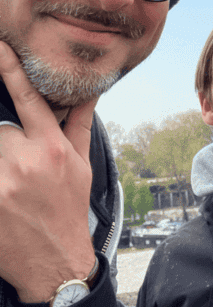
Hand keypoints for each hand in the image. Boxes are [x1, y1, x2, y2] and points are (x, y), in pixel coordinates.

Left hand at [0, 42, 96, 301]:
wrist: (53, 258)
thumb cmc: (68, 206)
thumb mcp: (80, 162)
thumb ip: (78, 122)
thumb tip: (89, 91)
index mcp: (51, 148)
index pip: (29, 99)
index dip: (11, 70)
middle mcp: (23, 162)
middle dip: (5, 134)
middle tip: (18, 155)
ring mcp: (0, 183)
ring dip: (2, 155)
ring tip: (18, 174)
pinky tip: (10, 190)